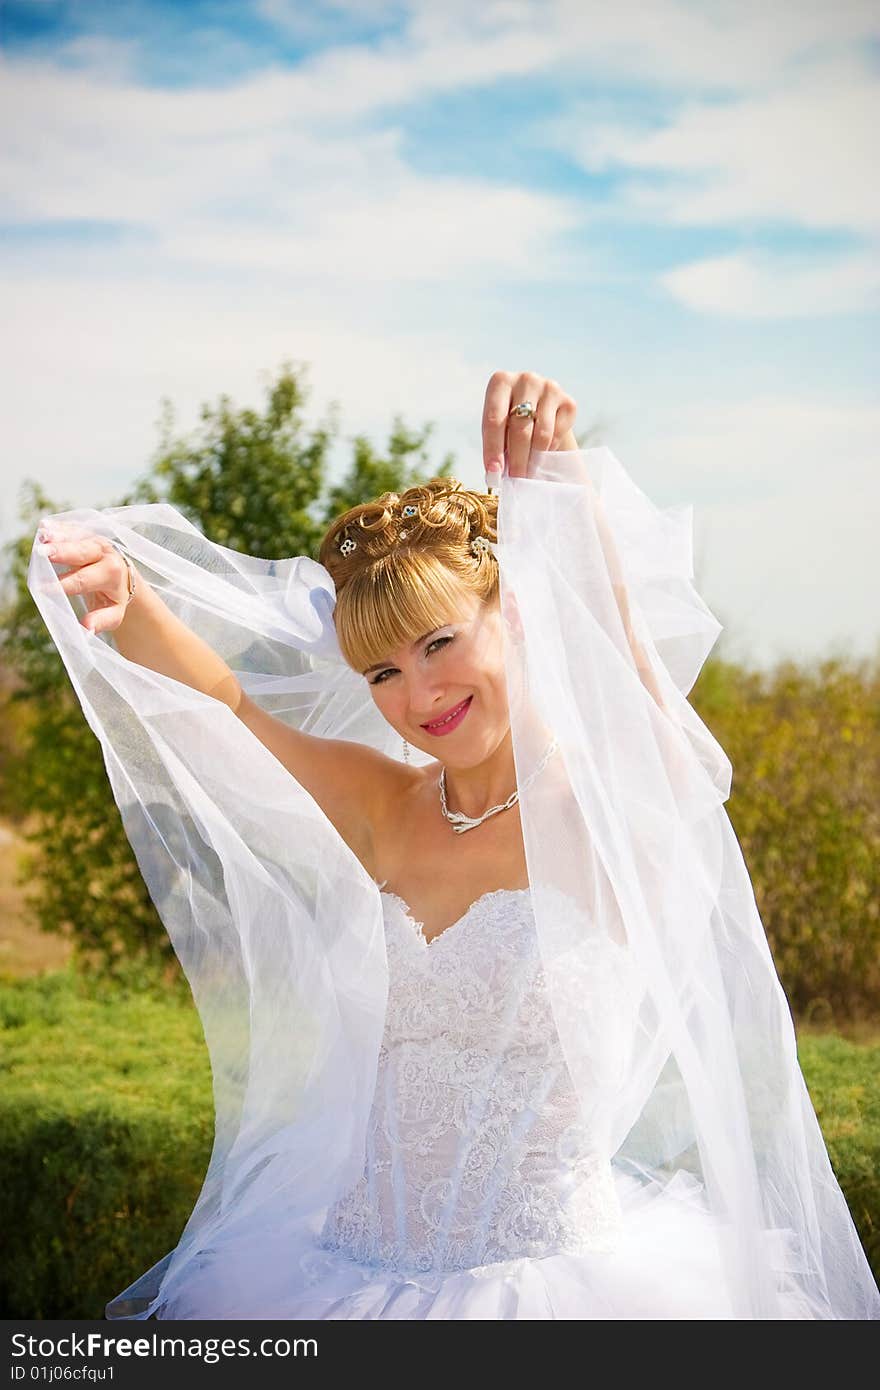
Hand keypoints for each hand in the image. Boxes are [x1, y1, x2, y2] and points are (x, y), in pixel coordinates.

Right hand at [35, 520, 135, 634]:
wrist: (123, 576)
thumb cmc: (114, 597)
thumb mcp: (114, 612)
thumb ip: (102, 620)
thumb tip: (87, 628)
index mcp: (112, 574)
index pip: (84, 580)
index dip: (64, 584)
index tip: (45, 589)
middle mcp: (105, 553)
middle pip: (82, 552)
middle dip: (62, 552)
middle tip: (42, 553)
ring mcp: (96, 540)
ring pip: (77, 536)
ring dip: (59, 535)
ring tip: (42, 534)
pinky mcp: (87, 532)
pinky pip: (73, 528)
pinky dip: (59, 527)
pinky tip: (44, 527)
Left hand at [481, 370, 577, 481]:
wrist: (540, 411)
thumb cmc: (511, 423)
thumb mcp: (498, 429)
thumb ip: (495, 447)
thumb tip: (494, 475)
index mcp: (500, 381)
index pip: (494, 420)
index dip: (493, 449)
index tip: (493, 473)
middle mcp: (526, 379)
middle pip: (519, 428)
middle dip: (516, 459)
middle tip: (515, 480)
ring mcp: (550, 388)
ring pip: (541, 434)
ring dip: (533, 458)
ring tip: (527, 472)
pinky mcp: (568, 401)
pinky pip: (558, 434)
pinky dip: (549, 449)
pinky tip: (542, 452)